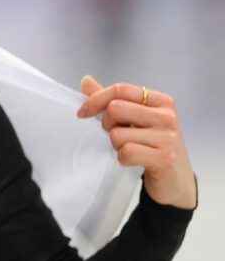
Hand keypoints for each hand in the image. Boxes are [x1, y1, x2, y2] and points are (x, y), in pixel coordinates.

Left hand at [77, 76, 196, 209]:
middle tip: (117, 135)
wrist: (176, 180)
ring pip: (117, 134)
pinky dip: (123, 159)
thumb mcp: (136, 119)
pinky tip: (135, 161)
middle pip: (115, 109)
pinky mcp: (165, 158)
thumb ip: (112, 100)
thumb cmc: (152, 145)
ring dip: (116, 145)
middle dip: (107, 124)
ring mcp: (168, 137)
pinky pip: (126, 153)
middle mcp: (167, 116)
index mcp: (161, 101)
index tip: (82, 113)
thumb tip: (86, 80)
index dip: (95, 100)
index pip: (120, 89)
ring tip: (132, 149)